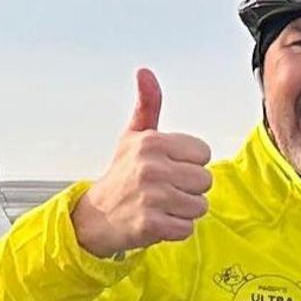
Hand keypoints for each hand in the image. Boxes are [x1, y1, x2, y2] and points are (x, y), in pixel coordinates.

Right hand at [68, 68, 212, 256]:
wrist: (95, 217)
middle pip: (205, 181)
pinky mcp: (151, 224)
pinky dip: (176, 229)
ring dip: (184, 211)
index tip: (168, 168)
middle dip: (189, 189)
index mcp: (152, 142)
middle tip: (164, 191)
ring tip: (161, 206)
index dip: (190, 164)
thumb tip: (144, 71)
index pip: (204, 154)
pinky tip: (158, 221)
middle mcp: (152, 167)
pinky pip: (186, 228)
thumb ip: (148, 105)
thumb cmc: (122, 174)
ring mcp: (152, 197)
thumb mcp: (134, 136)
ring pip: (199, 206)